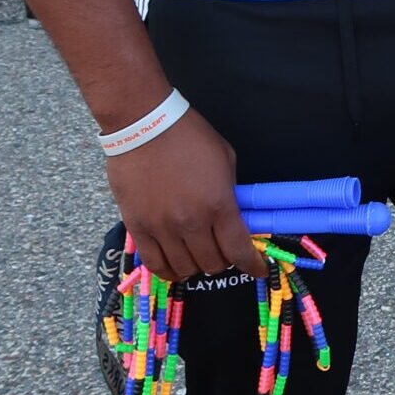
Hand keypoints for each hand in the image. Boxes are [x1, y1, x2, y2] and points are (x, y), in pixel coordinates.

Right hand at [105, 107, 263, 283]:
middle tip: (223, 252)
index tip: (258, 269)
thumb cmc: (189, 136)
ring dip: (196, 267)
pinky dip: (168, 270)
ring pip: (184, 268)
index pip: (239, 251)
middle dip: (224, 262)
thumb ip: (231, 193)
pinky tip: (175, 265)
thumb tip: (233, 215)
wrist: (143, 124)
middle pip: (212, 264)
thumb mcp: (226, 160)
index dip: (252, 265)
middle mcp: (190, 222)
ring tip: (198, 257)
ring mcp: (161, 227)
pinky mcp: (137, 226)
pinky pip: (154, 263)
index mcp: (218, 205)